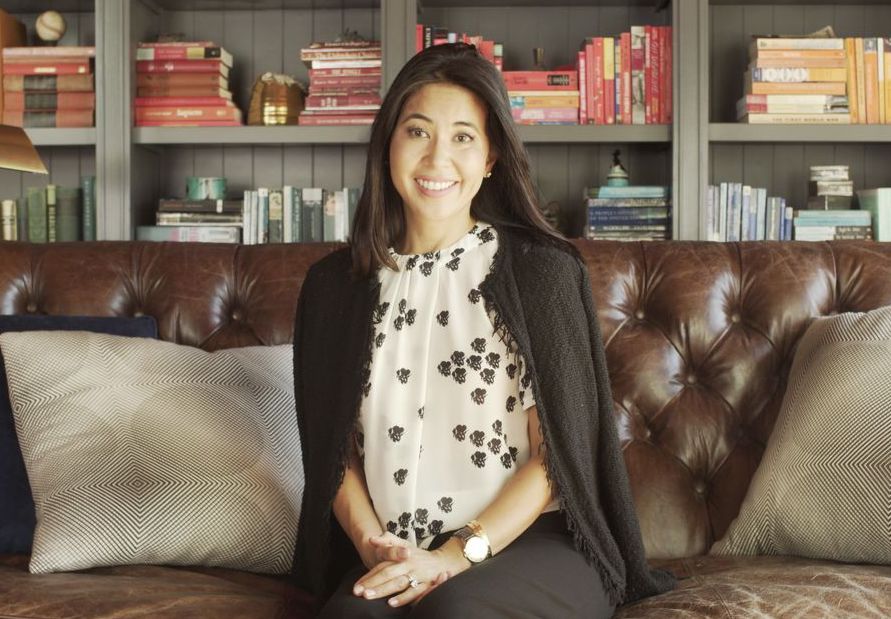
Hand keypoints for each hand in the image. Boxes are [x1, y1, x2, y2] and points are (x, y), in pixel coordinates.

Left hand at [352, 539, 469, 607]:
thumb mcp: (405, 544)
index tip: (356, 586)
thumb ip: (389, 540)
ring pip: (397, 583)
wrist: (445, 562)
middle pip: (387, 574)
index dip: (369, 576)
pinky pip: (414, 592)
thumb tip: (372, 539)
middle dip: (372, 584)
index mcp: (401, 556)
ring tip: (369, 596)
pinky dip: (403, 598)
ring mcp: (417, 575)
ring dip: (383, 590)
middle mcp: (408, 565)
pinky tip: (391, 603)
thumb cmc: (419, 556)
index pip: (382, 565)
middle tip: (358, 592)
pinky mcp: (426, 584)